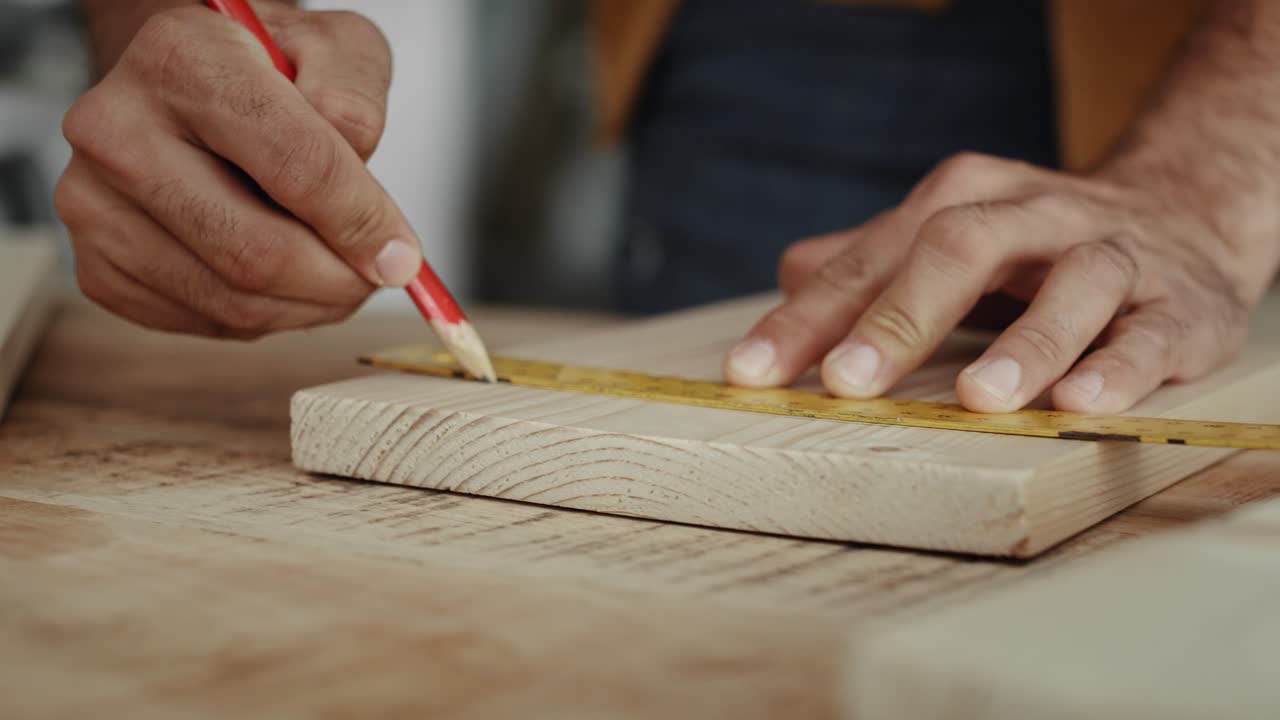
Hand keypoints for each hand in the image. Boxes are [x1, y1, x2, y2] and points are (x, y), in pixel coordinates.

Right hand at [56, 3, 415, 337]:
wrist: (190, 84)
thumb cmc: (269, 69)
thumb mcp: (336, 51)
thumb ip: (360, 110)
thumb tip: (373, 221)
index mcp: (182, 59)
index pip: (296, 165)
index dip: (363, 223)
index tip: (403, 257)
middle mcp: (117, 131)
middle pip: (257, 253)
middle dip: (340, 281)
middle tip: (377, 276)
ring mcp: (94, 204)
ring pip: (234, 302)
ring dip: (309, 307)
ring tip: (337, 274)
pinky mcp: (97, 264)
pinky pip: (206, 323)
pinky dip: (264, 318)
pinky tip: (280, 277)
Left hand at [725, 152, 1267, 413]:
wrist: (1184, 217)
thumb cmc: (1034, 246)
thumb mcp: (947, 238)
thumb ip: (870, 260)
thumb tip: (789, 275)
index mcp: (962, 200)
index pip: (871, 259)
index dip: (809, 319)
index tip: (751, 372)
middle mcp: (1033, 215)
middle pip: (959, 247)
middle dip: (899, 317)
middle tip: (846, 382)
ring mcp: (1112, 255)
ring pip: (1071, 284)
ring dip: (1025, 342)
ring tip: (979, 397)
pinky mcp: (1179, 305)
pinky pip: (1149, 334)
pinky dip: (1117, 367)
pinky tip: (1080, 404)